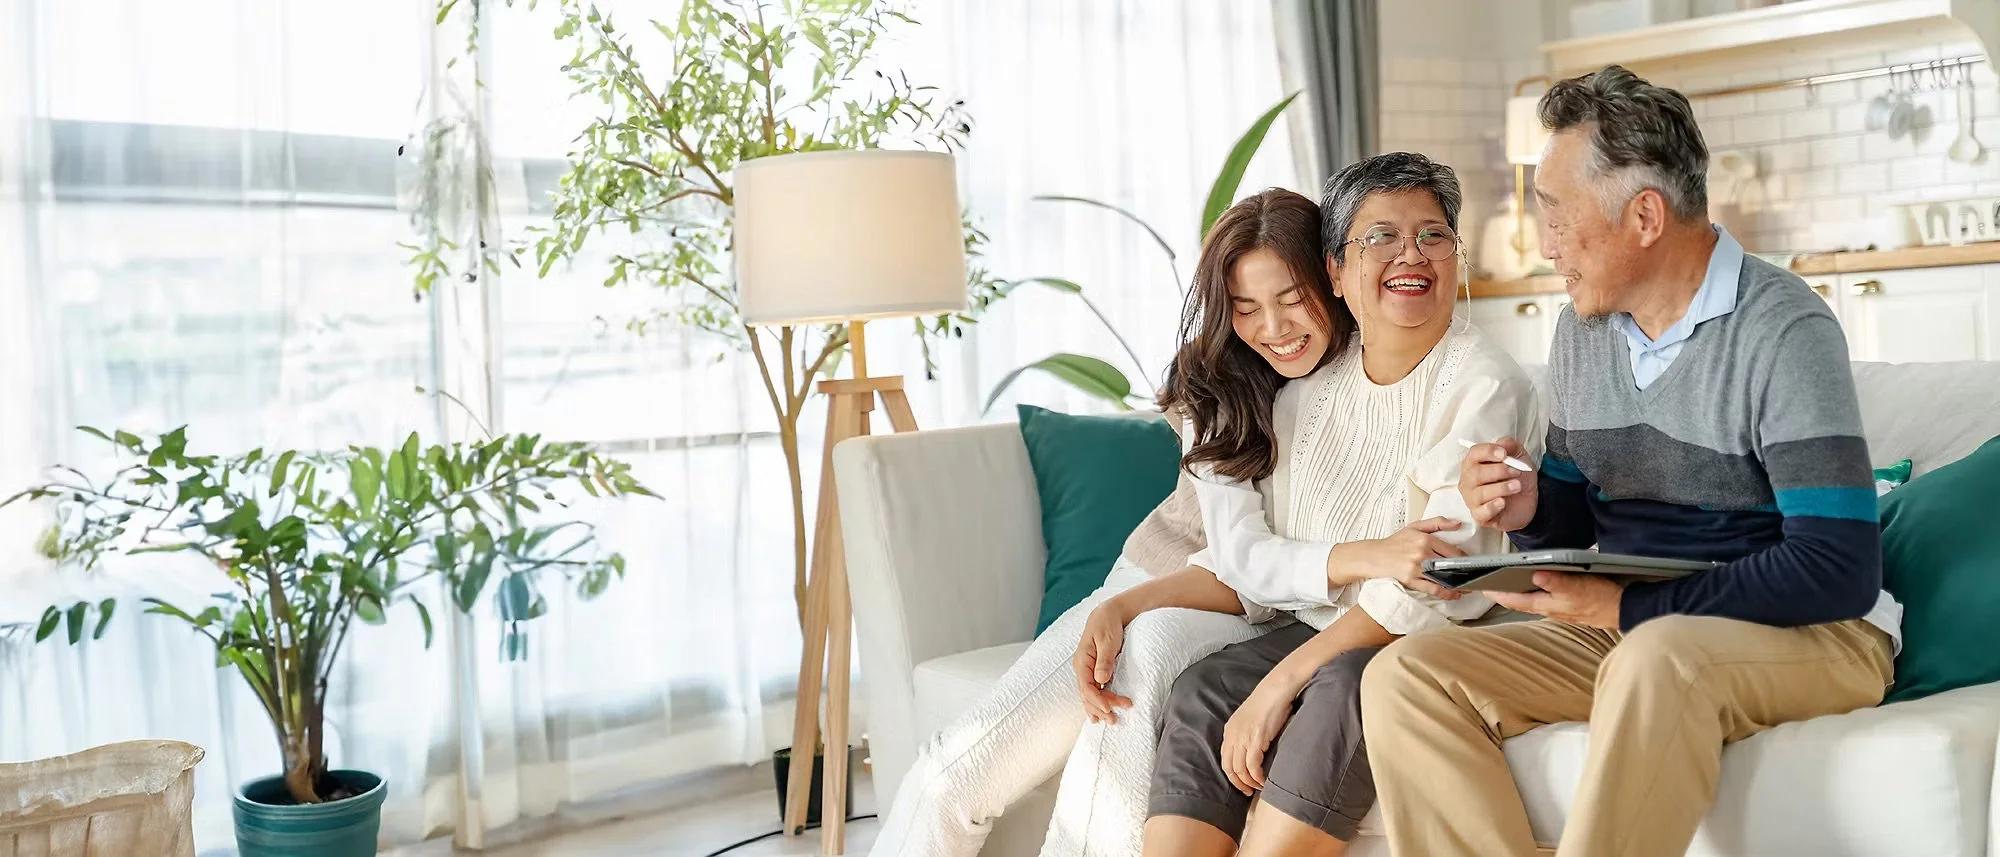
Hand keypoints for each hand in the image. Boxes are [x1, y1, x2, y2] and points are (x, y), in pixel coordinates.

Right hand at [1071, 598, 1135, 722]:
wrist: (1110, 613)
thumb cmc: (1108, 623)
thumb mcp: (1107, 640)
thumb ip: (1104, 660)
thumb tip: (1101, 679)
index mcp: (1082, 661)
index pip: (1086, 686)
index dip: (1097, 699)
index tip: (1109, 708)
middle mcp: (1081, 667)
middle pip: (1087, 694)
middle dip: (1100, 708)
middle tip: (1115, 720)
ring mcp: (1087, 670)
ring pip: (1089, 695)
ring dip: (1099, 708)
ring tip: (1110, 721)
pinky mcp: (1094, 670)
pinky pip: (1093, 690)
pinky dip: (1097, 702)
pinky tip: (1099, 713)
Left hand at [1220, 672, 1304, 795]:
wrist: (1277, 689)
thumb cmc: (1269, 703)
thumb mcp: (1251, 720)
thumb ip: (1247, 734)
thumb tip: (1254, 752)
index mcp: (1229, 731)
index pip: (1224, 760)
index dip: (1232, 775)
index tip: (1241, 783)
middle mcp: (1232, 735)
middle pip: (1229, 767)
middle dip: (1238, 783)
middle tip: (1248, 792)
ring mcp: (1243, 737)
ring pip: (1240, 769)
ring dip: (1249, 782)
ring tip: (1259, 787)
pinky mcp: (1256, 739)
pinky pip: (1252, 766)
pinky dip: (1257, 777)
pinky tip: (1264, 781)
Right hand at [1328, 517, 1466, 598]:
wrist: (1374, 556)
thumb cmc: (1395, 542)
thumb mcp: (1415, 527)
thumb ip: (1437, 523)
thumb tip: (1458, 524)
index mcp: (1425, 539)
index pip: (1453, 551)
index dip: (1465, 559)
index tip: (1471, 563)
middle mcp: (1422, 553)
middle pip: (1451, 565)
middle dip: (1465, 572)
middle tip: (1475, 577)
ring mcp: (1417, 568)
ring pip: (1444, 578)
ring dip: (1459, 585)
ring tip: (1468, 588)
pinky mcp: (1411, 580)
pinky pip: (1433, 589)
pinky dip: (1446, 594)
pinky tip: (1455, 595)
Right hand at [1460, 437, 1537, 531]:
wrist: (1528, 500)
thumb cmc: (1517, 477)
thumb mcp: (1519, 456)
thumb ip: (1510, 446)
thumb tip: (1501, 443)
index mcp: (1474, 463)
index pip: (1474, 454)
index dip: (1488, 452)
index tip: (1504, 454)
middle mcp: (1468, 481)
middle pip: (1475, 473)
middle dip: (1499, 471)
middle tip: (1516, 472)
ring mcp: (1472, 499)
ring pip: (1479, 493)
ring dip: (1502, 488)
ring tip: (1517, 486)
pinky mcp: (1480, 516)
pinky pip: (1481, 512)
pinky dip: (1493, 506)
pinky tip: (1503, 502)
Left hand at [1488, 571, 1623, 628]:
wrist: (1623, 609)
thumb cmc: (1601, 598)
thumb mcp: (1578, 586)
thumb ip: (1556, 581)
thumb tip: (1536, 574)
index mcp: (1547, 604)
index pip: (1514, 599)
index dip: (1496, 593)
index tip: (1480, 587)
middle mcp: (1549, 608)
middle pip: (1519, 600)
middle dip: (1503, 592)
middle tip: (1487, 584)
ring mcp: (1558, 608)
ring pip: (1531, 599)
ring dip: (1518, 592)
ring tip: (1504, 583)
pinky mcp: (1567, 605)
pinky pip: (1544, 598)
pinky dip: (1535, 592)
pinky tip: (1534, 584)